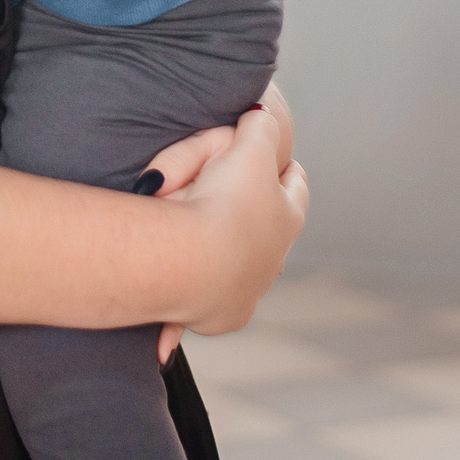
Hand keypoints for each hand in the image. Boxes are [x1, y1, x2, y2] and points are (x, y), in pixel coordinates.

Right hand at [159, 108, 306, 341]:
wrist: (197, 260)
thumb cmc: (223, 200)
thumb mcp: (245, 144)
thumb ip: (257, 124)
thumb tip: (260, 113)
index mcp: (287, 214)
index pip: (295, 187)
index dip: (287, 173)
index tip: (284, 167)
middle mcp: (274, 257)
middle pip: (273, 234)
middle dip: (263, 225)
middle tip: (243, 211)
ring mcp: (250, 290)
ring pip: (246, 275)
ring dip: (233, 270)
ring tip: (212, 263)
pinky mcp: (222, 315)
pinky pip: (200, 315)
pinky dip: (180, 326)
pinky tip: (163, 346)